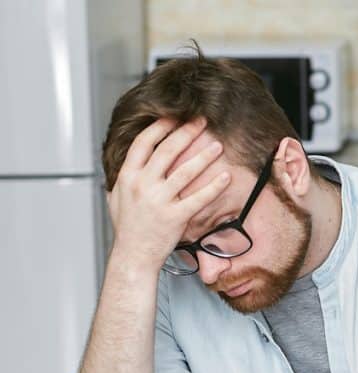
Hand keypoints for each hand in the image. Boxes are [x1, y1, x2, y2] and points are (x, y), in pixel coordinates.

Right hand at [107, 117, 230, 272]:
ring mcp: (159, 201)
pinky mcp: (175, 217)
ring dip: (203, 156)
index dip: (160, 127)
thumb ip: (122, 178)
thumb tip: (127, 161)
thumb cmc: (127, 228)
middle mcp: (142, 185)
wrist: (133, 256)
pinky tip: (226, 177)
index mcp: (127, 177)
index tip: (174, 116)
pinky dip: (214, 186)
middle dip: (186, 132)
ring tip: (217, 145)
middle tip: (201, 121)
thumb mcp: (116, 198)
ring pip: (184, 171)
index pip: (143, 143)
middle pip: (166, 151)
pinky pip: (199, 198)